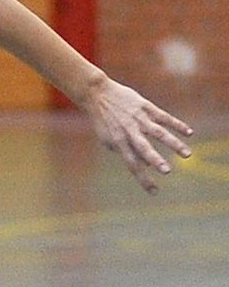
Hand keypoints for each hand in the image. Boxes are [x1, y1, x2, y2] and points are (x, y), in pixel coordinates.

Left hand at [82, 77, 193, 193]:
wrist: (97, 95)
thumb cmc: (105, 121)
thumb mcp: (109, 139)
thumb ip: (126, 152)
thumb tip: (146, 165)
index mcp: (118, 142)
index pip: (132, 164)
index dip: (143, 178)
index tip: (154, 192)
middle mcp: (129, 131)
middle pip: (143, 148)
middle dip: (155, 160)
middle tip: (167, 171)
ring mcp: (138, 119)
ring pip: (158, 133)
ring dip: (173, 143)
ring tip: (187, 155)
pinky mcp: (145, 107)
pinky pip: (164, 117)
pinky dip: (177, 125)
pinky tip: (189, 133)